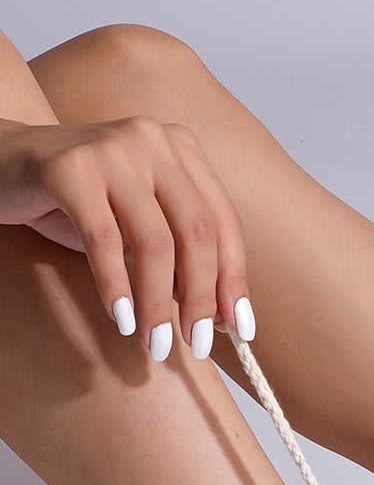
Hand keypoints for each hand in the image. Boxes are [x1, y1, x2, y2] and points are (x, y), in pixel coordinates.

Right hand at [0, 115, 252, 358]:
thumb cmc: (76, 201)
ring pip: (154, 241)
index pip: (222, 221)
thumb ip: (176, 254)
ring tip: (156, 343)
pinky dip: (116, 287)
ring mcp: (113, 150)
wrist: (1, 165)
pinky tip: (122, 320)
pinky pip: (104, 241)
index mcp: (181, 148)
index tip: (240, 329)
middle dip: (200, 296)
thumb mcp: (136, 223)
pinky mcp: (71, 169)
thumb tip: (218, 315)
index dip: (233, 277)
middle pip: (196, 232)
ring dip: (159, 302)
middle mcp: (153, 140)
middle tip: (197, 344)